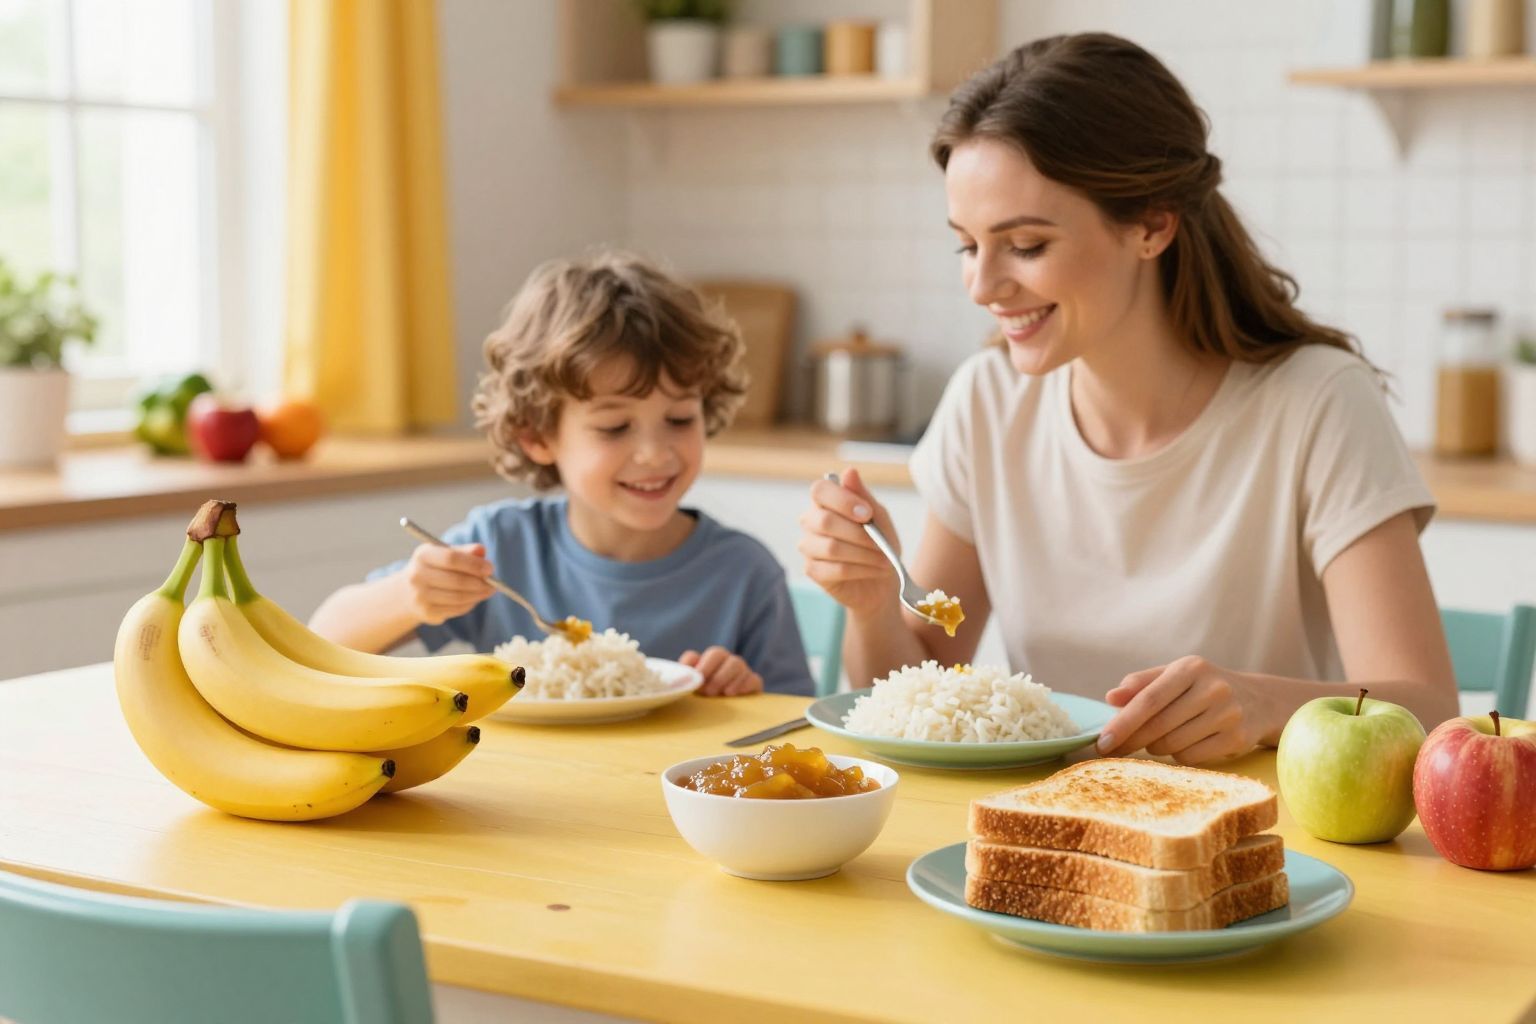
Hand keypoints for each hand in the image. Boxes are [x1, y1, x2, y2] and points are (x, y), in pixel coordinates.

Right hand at [401, 542, 494, 625]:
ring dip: (478, 595)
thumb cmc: (435, 568)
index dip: (473, 564)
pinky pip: (456, 609)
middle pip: (456, 580)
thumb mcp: (446, 554)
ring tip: (488, 590)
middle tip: (494, 583)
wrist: (409, 592)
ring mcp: (420, 596)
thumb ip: (464, 551)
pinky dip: (470, 604)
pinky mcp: (427, 613)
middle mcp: (417, 575)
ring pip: (458, 597)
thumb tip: (481, 550)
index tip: (490, 568)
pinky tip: (474, 598)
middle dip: (479, 582)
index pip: (451, 558)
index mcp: (423, 555)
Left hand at [680, 646, 763, 696]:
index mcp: (701, 664)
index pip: (692, 656)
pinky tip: (735, 693)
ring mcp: (740, 670)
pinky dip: (745, 684)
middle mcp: (722, 661)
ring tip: (722, 693)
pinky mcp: (753, 682)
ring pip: (736, 664)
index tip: (692, 679)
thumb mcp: (693, 693)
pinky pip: (753, 678)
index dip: (690, 666)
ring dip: (726, 678)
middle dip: (710, 670)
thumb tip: (675, 684)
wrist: (729, 715)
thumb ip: (686, 684)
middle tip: (706, 690)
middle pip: (717, 653)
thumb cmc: (707, 702)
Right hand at [798, 467, 899, 615]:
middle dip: (859, 534)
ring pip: (831, 547)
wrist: (882, 581)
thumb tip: (849, 471)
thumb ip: (864, 496)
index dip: (843, 500)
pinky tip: (874, 570)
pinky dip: (860, 570)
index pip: (820, 490)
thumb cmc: (879, 544)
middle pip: (825, 521)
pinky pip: (834, 569)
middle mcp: (811, 521)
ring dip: (864, 554)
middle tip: (882, 544)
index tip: (868, 514)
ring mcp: (808, 546)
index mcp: (825, 502)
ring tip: (884, 560)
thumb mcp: (879, 517)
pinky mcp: (812, 570)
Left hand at [1097, 656, 1268, 764]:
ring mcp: (1228, 714)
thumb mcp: (1175, 675)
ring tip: (1159, 739)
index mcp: (1191, 668)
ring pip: (1172, 745)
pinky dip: (1178, 756)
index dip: (1122, 723)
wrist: (1259, 701)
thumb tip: (1110, 697)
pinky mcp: (1238, 739)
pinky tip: (1183, 744)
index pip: (1148, 700)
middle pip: (1158, 726)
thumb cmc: (1203, 688)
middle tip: (1113, 750)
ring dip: (1155, 748)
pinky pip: (1191, 757)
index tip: (1101, 742)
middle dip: (1130, 741)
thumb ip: (1141, 684)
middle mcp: (1212, 689)